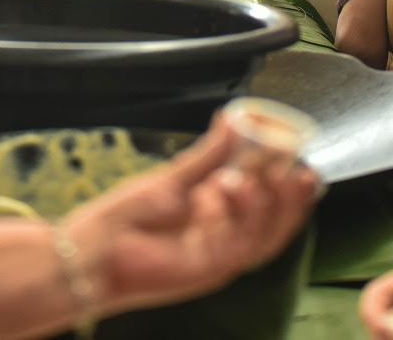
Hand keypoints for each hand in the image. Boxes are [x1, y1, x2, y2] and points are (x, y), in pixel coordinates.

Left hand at [61, 113, 319, 318]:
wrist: (92, 252)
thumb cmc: (125, 219)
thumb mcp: (171, 179)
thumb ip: (206, 155)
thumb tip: (232, 122)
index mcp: (218, 212)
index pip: (267, 198)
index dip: (288, 180)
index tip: (299, 153)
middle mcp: (225, 235)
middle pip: (275, 220)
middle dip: (291, 195)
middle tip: (295, 167)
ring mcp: (219, 254)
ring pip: (264, 234)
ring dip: (268, 204)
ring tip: (256, 174)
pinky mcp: (209, 269)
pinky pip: (239, 245)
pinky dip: (242, 217)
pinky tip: (230, 189)